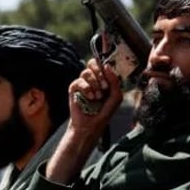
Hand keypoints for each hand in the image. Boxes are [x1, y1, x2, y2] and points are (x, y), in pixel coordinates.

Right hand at [46, 59, 122, 183]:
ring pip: (86, 72)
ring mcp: (83, 84)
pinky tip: (89, 98)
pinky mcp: (73, 89)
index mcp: (103, 79)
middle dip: (100, 74)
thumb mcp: (116, 97)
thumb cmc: (104, 113)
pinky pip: (78, 81)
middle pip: (93, 63)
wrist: (91, 126)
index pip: (103, 64)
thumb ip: (114, 81)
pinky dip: (85, 89)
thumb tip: (107, 65)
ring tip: (96, 97)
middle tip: (104, 87)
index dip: (106, 68)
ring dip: (94, 84)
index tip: (109, 81)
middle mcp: (93, 80)